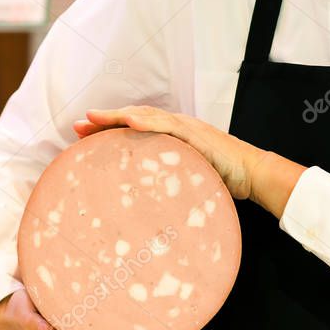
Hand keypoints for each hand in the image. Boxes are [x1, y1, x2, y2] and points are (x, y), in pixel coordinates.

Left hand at [73, 105, 266, 200]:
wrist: (252, 173)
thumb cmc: (222, 181)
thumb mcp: (186, 183)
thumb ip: (165, 188)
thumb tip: (141, 213)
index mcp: (170, 139)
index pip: (134, 130)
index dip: (107, 131)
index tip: (83, 139)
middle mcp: (174, 128)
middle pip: (133, 118)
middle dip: (104, 121)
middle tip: (77, 127)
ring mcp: (185, 128)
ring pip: (146, 116)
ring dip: (118, 117)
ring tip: (93, 119)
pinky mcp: (196, 133)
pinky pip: (168, 125)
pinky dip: (148, 122)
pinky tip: (129, 122)